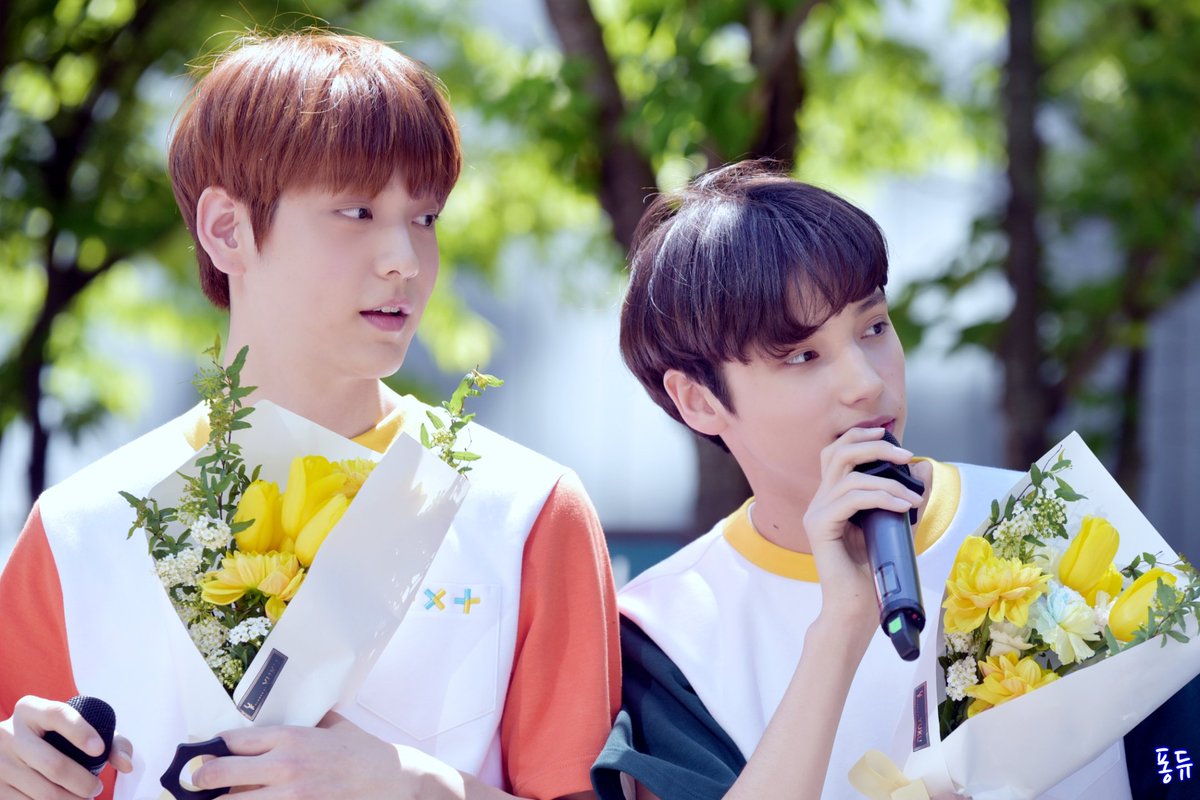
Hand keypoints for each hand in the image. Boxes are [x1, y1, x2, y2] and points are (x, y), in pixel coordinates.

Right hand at [0, 695, 132, 799]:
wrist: (9, 748)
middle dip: (83, 783)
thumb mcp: (78, 729)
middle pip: (53, 764)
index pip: (58, 715)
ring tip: (84, 799)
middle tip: (97, 788)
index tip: (100, 751)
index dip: (81, 732)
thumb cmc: (54, 738)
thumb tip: (127, 764)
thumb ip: (111, 741)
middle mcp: (9, 733)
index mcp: (31, 710)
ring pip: (43, 791)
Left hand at [192, 712, 464, 799]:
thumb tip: (285, 712)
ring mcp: (290, 796)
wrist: (393, 782)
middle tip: (191, 782)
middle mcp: (284, 766)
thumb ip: (307, 720)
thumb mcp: (334, 726)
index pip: (232, 740)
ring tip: (214, 798)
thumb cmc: (365, 753)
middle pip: (218, 772)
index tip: (202, 753)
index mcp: (291, 737)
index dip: (212, 747)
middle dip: (198, 778)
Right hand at [803, 427, 925, 631]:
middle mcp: (820, 500)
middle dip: (872, 445)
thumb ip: (907, 496)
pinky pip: (850, 499)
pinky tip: (903, 506)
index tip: (894, 436)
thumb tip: (924, 468)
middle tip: (904, 453)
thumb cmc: (877, 570)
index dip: (863, 436)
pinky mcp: (820, 527)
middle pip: (837, 451)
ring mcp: (817, 513)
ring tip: (912, 498)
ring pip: (848, 476)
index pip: (839, 451)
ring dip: (888, 481)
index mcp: (833, 496)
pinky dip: (881, 497)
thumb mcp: (898, 524)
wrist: (859, 608)